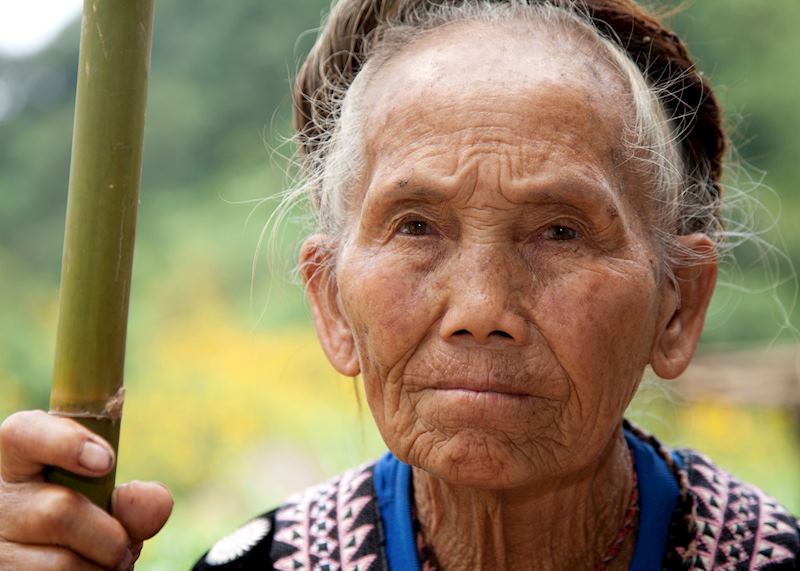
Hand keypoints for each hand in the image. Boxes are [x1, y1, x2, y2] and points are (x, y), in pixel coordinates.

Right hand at [0, 410, 172, 569]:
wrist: (52, 562)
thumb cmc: (86, 525)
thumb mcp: (109, 504)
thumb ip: (135, 501)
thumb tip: (156, 499)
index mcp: (21, 458)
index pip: (24, 434)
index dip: (66, 443)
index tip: (106, 461)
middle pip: (58, 511)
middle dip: (111, 535)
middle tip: (125, 544)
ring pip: (61, 562)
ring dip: (101, 568)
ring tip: (102, 563)